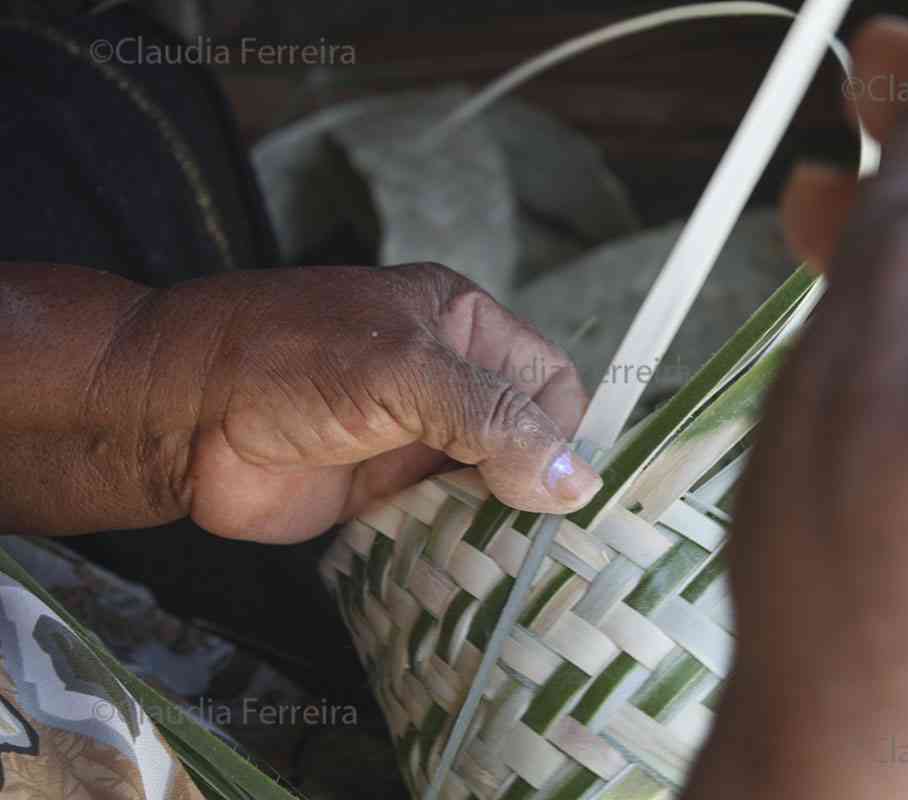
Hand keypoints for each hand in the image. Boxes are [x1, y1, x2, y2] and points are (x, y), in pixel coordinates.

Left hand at [104, 263, 600, 542]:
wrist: (177, 414)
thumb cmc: (288, 362)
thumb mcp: (404, 372)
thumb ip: (494, 421)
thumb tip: (576, 482)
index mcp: (462, 327)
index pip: (549, 383)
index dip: (560, 433)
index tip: (556, 490)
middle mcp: (447, 382)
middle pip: (526, 441)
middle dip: (535, 486)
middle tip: (544, 540)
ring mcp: (415, 440)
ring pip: (491, 488)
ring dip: (500, 523)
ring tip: (513, 566)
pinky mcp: (384, 494)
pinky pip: (446, 523)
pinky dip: (460, 548)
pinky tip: (470, 574)